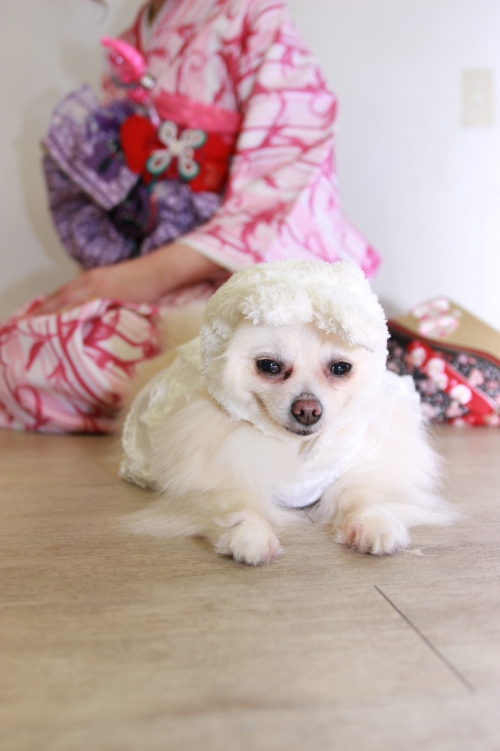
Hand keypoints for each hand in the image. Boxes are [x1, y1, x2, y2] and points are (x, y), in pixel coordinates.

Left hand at [29, 243, 222, 315]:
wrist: (161, 271)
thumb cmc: (144, 281)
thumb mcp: (119, 287)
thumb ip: (104, 299)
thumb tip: (96, 314)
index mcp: (91, 279)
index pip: (62, 295)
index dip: (47, 307)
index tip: (35, 319)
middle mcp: (89, 281)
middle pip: (59, 298)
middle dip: (43, 312)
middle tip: (28, 328)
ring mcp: (97, 287)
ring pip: (66, 303)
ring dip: (50, 316)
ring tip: (37, 331)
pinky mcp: (107, 294)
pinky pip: (82, 308)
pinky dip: (68, 316)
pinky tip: (60, 328)